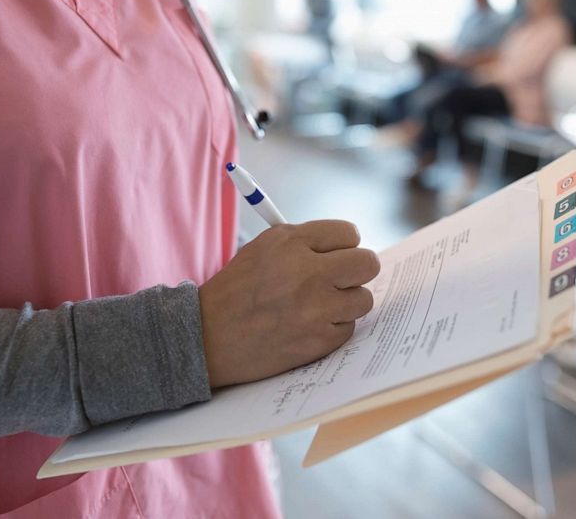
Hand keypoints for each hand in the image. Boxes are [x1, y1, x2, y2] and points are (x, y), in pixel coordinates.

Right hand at [198, 220, 379, 387]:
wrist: (208, 337)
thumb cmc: (238, 290)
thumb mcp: (264, 248)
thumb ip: (306, 242)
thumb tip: (348, 246)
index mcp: (291, 243)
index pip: (349, 234)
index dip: (344, 245)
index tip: (336, 254)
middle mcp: (307, 272)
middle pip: (368, 264)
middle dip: (358, 270)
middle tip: (343, 278)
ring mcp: (315, 308)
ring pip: (363, 299)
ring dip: (346, 302)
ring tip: (319, 305)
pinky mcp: (318, 340)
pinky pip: (348, 328)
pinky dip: (333, 328)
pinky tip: (308, 326)